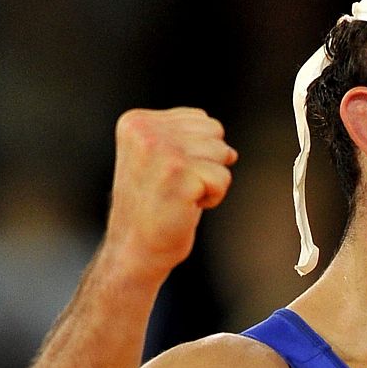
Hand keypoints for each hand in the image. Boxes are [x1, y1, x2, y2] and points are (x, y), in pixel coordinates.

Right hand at [106, 107, 237, 280]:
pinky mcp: (180, 174)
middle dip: (206, 162)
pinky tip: (186, 206)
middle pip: (215, 132)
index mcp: (137, 121)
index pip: (200, 119)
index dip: (195, 151)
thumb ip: (189, 140)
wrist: (135, 248)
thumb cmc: (153, 207)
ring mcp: (162, 151)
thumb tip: (231, 151)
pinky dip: (213, 197)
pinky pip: (223, 178)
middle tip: (176, 186)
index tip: (168, 173)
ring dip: (209, 180)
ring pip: (222, 153)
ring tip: (181, 196)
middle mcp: (145, 131)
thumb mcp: (161, 159)